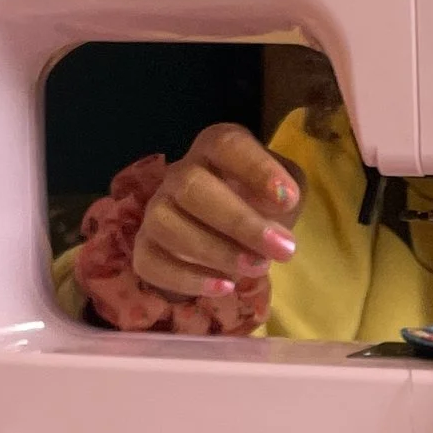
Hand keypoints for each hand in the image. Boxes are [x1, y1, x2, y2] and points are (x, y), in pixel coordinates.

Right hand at [132, 125, 303, 304]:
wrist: (229, 239)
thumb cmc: (260, 206)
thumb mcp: (284, 192)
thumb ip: (287, 195)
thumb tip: (280, 212)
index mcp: (215, 148)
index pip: (226, 145)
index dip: (256, 169)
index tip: (287, 199)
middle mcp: (179, 174)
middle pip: (191, 186)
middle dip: (239, 221)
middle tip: (283, 249)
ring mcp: (157, 211)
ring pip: (166, 224)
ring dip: (215, 251)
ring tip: (257, 268)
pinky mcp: (145, 248)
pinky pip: (151, 262)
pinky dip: (187, 279)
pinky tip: (223, 287)